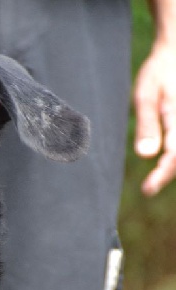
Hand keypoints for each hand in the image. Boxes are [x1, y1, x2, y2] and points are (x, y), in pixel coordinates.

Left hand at [134, 43, 175, 195]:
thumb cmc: (160, 71)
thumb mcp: (146, 95)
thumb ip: (147, 125)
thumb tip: (146, 155)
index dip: (163, 176)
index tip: (148, 190)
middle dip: (170, 173)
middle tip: (150, 186)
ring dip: (175, 164)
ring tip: (158, 176)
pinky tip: (166, 159)